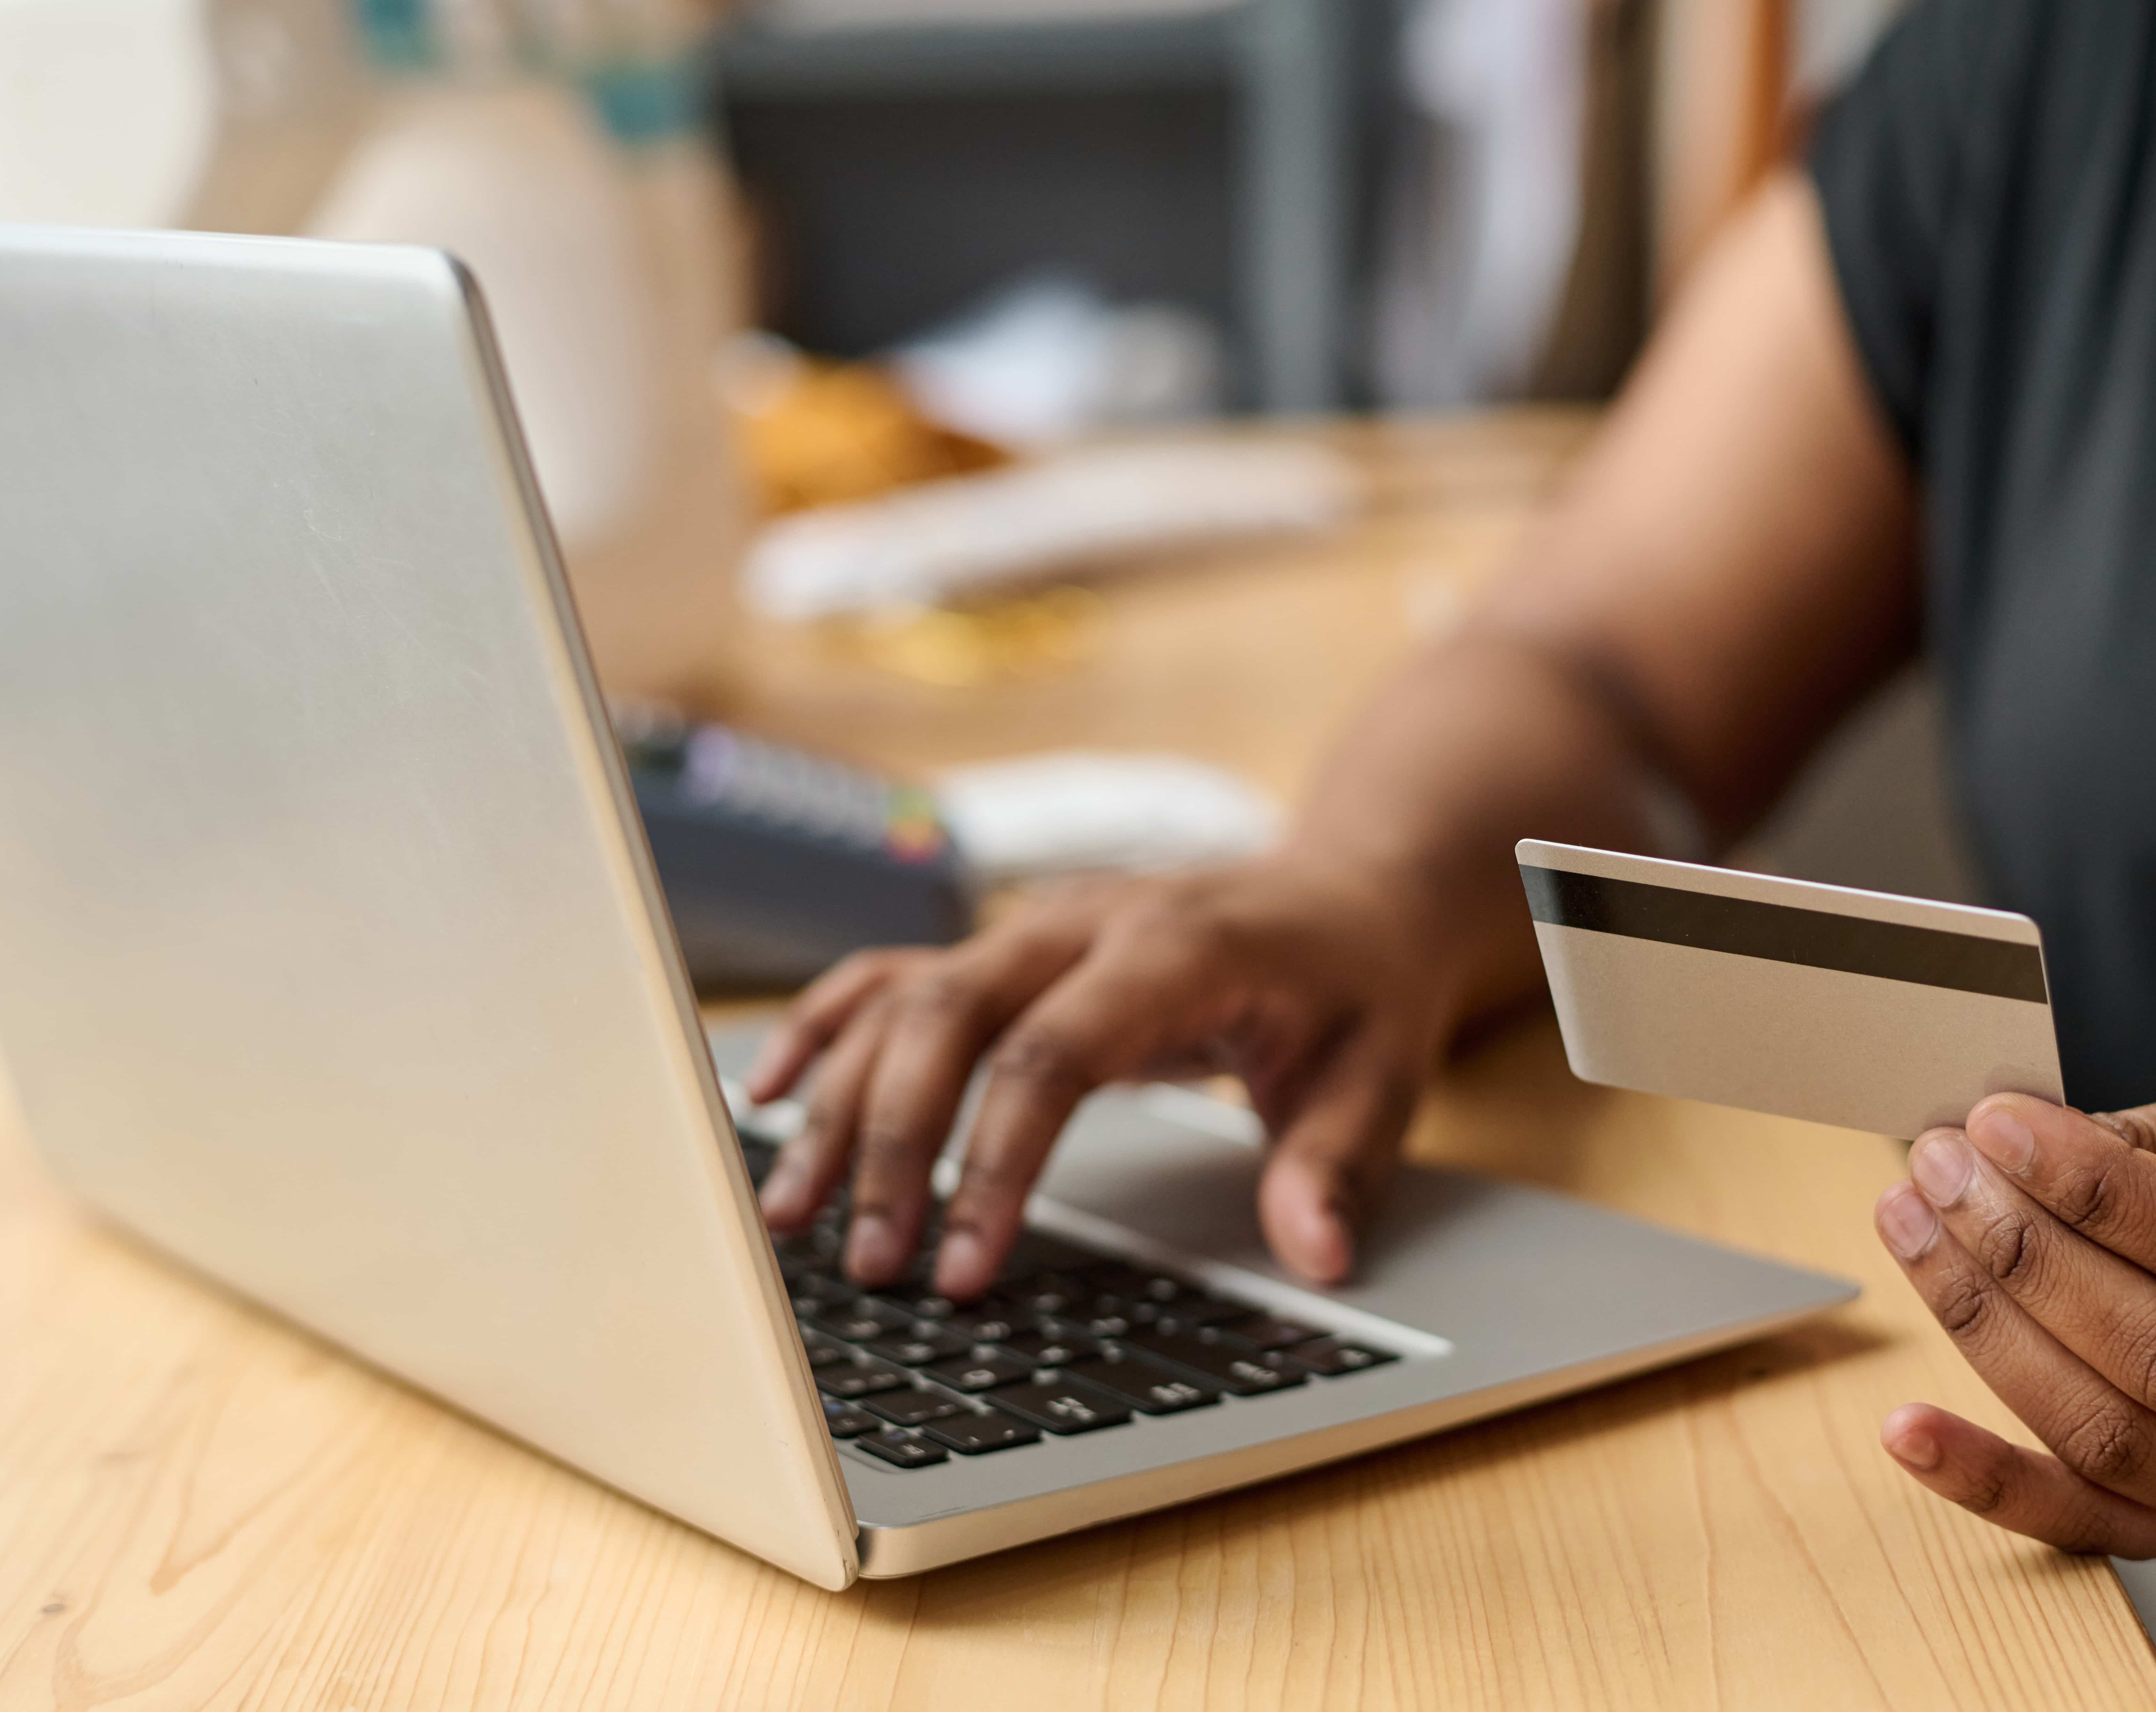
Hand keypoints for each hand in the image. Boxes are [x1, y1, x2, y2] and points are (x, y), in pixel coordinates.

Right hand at [743, 856, 1461, 1299]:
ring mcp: (1037, 925)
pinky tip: (770, 1094)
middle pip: (951, 1018)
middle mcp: (1086, 921)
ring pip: (906, 1000)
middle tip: (870, 1263)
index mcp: (1176, 946)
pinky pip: (897, 975)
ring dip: (841, 1103)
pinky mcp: (1010, 943)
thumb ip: (1338, 1162)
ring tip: (792, 1214)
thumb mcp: (1385, 1071)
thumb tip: (1313, 1254)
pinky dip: (829, 1029)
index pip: (1053, 1055)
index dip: (996, 1163)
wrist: (1352, 888)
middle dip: (892, 1144)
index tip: (966, 1267)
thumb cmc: (1359, 981)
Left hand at [1874, 1084, 2155, 1554]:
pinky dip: (1988, 1482)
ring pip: (2119, 1438)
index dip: (2103, 1191)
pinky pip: (2091, 1526)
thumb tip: (2037, 1141)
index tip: (1996, 1125)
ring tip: (1909, 1228)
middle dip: (2029, 1254)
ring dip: (1988, 1333)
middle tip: (1939, 1169)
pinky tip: (1903, 1429)